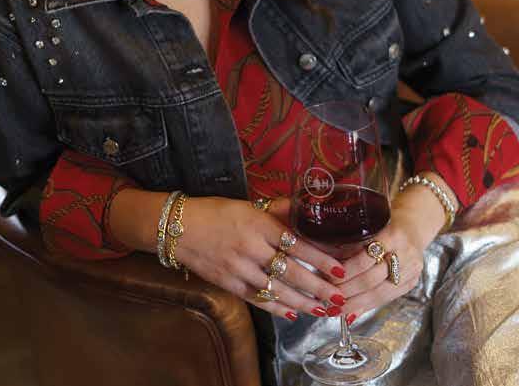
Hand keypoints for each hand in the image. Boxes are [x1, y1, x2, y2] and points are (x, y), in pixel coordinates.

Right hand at [176, 196, 347, 320]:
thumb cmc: (215, 211)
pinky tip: (292, 313)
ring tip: (322, 310)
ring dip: (302, 302)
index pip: (297, 244)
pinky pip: (258, 299)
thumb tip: (304, 210)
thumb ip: (276, 212)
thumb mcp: (248, 206)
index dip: (320, 259)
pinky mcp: (229, 284)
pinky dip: (276, 307)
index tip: (339, 269)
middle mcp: (251, 247)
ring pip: (277, 290)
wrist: (179, 227)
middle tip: (339, 298)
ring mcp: (239, 268)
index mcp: (258, 224)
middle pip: (291, 271)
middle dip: (318, 287)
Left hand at [325, 179, 450, 323]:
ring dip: (355, 303)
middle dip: (348, 290)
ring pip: (380, 293)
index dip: (347, 271)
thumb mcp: (370, 226)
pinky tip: (352, 311)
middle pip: (372, 279)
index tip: (328, 278)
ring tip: (337, 308)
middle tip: (329, 297)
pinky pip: (386, 298)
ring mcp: (412, 270)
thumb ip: (352, 245)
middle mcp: (406, 254)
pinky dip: (367, 306)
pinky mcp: (412, 282)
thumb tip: (326, 267)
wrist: (413, 224)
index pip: (366, 258)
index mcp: (394, 235)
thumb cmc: (386, 222)